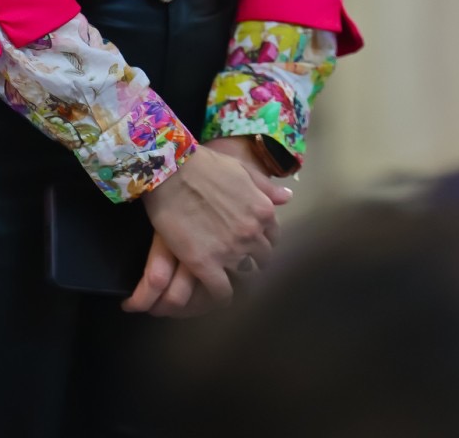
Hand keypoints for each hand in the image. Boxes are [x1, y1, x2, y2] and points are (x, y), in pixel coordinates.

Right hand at [124, 142, 291, 312]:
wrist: (171, 171)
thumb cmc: (204, 165)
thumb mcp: (241, 169)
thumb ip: (266, 187)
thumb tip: (288, 197)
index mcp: (263, 211)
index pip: (273, 237)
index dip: (262, 239)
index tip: (251, 241)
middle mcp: (252, 234)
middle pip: (261, 257)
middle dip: (252, 255)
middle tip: (237, 253)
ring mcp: (230, 251)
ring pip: (243, 272)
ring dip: (236, 270)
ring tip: (225, 267)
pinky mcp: (206, 265)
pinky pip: (221, 291)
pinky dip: (221, 294)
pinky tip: (217, 292)